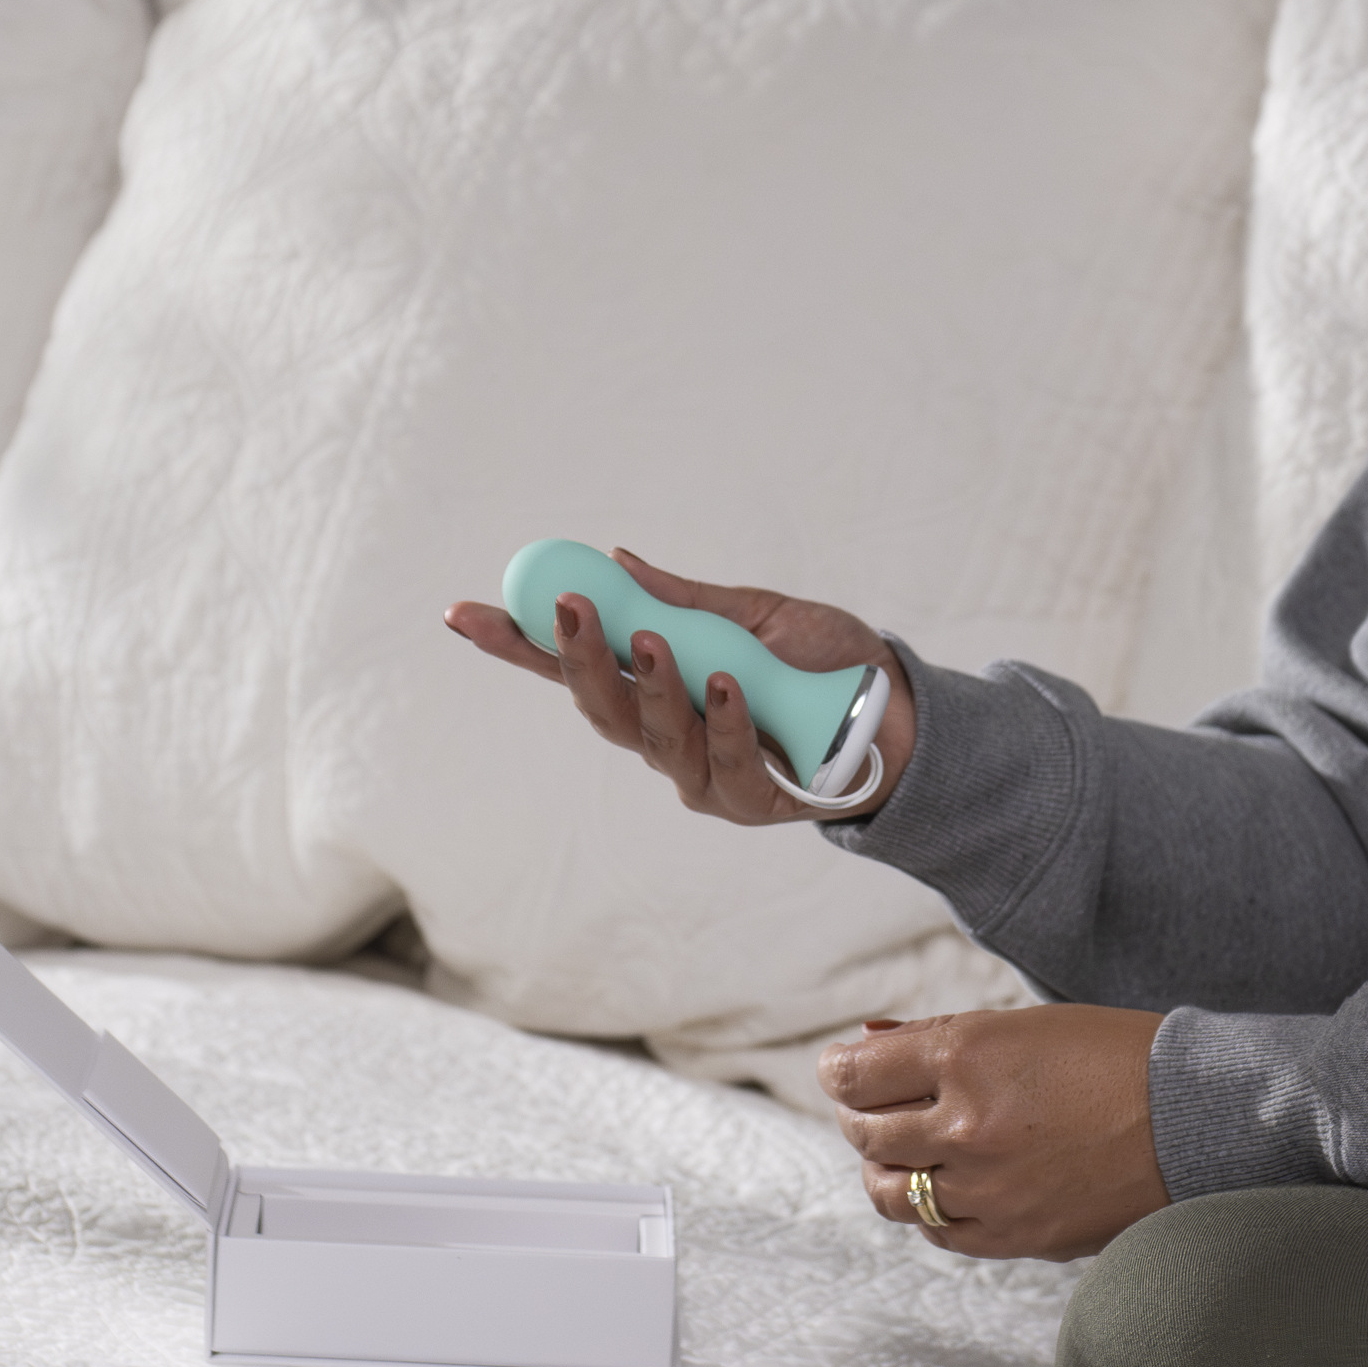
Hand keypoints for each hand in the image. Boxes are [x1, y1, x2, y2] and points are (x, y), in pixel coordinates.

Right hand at [442, 549, 912, 827]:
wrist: (902, 717)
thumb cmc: (828, 665)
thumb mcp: (759, 617)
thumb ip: (690, 603)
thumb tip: (617, 562)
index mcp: (658, 687)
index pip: (574, 665)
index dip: (518, 643)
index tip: (465, 612)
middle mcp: (666, 737)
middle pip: (600, 707)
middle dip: (576, 657)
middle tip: (568, 605)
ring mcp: (702, 776)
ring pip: (653, 739)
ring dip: (649, 687)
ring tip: (652, 639)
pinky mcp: (749, 804)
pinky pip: (723, 766)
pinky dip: (721, 722)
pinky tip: (726, 684)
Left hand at [823, 1006, 1169, 1260]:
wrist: (1196, 1119)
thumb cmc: (1114, 1056)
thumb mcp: (1023, 1024)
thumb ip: (938, 1036)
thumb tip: (868, 1042)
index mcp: (967, 1055)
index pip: (855, 1074)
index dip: (836, 1071)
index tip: (840, 1069)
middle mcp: (966, 1124)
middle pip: (865, 1135)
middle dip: (856, 1116)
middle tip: (867, 1105)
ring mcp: (989, 1188)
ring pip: (891, 1193)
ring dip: (882, 1170)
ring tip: (898, 1152)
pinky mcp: (1015, 1236)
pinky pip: (940, 1234)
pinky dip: (928, 1211)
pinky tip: (944, 1187)